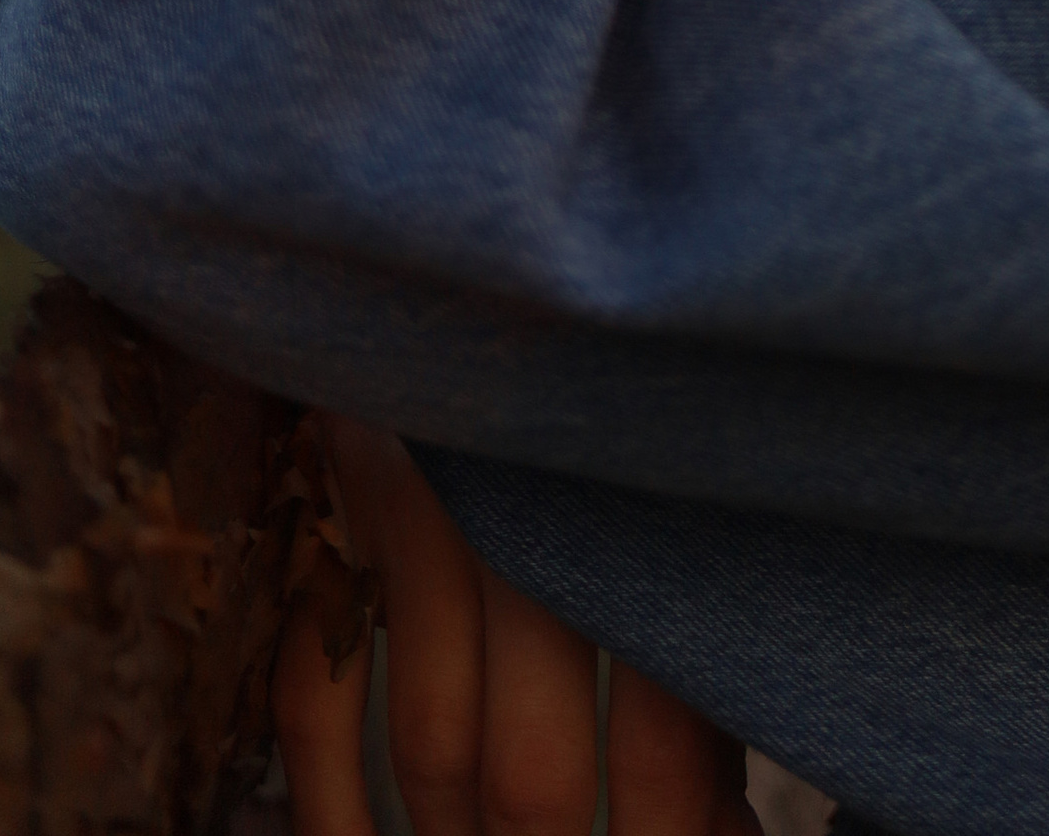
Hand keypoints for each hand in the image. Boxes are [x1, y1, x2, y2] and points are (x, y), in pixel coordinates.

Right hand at [274, 414, 758, 835]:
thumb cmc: (619, 435)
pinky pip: (317, 701)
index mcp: (652, 523)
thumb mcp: (684, 526)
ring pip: (434, 754)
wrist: (487, 268)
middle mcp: (543, 528)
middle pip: (535, 778)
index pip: (661, 746)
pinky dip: (332, 804)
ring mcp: (433, 521)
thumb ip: (703, 679)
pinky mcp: (344, 516)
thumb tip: (731, 833)